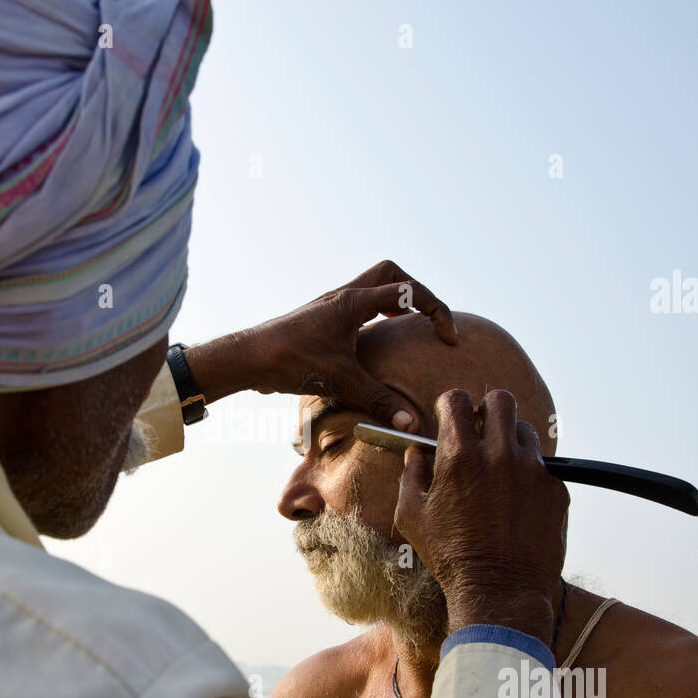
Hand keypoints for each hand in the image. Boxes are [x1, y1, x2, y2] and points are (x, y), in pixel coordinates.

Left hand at [184, 260, 455, 431]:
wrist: (247, 358)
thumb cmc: (289, 361)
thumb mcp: (340, 380)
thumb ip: (378, 400)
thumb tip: (410, 423)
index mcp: (353, 302)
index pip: (409, 292)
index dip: (437, 311)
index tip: (449, 338)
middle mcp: (343, 296)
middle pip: (391, 274)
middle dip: (417, 293)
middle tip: (428, 321)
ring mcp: (331, 305)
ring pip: (373, 286)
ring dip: (396, 301)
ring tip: (409, 327)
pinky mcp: (322, 318)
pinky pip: (359, 304)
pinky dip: (376, 314)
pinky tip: (376, 341)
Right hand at [393, 389, 568, 642]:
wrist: (500, 592)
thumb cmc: (450, 557)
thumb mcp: (412, 516)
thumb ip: (410, 474)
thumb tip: (416, 453)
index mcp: (460, 457)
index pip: (457, 399)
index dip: (451, 405)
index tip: (451, 417)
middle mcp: (500, 455)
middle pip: (500, 400)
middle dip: (486, 408)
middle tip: (480, 428)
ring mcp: (533, 471)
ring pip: (525, 430)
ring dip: (509, 439)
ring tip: (499, 466)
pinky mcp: (556, 489)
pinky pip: (543, 465)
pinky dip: (528, 473)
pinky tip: (516, 500)